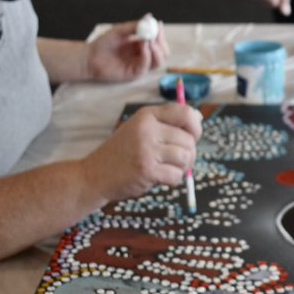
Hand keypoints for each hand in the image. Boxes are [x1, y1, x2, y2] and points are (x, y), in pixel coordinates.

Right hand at [81, 103, 200, 202]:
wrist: (94, 176)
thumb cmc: (122, 154)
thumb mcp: (140, 129)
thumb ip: (166, 123)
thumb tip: (199, 117)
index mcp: (147, 116)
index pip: (185, 113)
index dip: (195, 127)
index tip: (192, 137)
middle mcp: (147, 129)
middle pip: (189, 140)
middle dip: (189, 154)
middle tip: (175, 161)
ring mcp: (146, 149)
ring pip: (185, 157)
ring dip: (181, 168)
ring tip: (166, 169)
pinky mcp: (146, 170)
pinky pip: (176, 175)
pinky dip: (172, 180)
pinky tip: (159, 178)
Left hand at [85, 19, 169, 81]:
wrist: (90, 56)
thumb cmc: (103, 44)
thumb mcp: (121, 30)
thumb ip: (135, 25)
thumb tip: (149, 17)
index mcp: (142, 46)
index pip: (158, 42)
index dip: (160, 34)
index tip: (159, 24)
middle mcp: (143, 56)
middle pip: (163, 53)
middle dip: (162, 43)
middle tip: (156, 35)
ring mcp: (140, 66)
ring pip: (159, 62)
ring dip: (158, 50)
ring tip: (150, 41)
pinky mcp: (134, 74)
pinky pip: (146, 66)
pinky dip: (147, 55)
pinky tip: (143, 46)